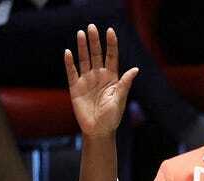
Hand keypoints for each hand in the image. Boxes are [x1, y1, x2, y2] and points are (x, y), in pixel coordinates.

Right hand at [64, 24, 138, 138]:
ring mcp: (87, 81)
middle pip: (97, 54)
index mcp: (112, 78)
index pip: (111, 56)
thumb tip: (135, 69)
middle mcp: (99, 76)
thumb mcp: (120, 99)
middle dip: (95, 41)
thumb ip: (125, 83)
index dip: (111, 44)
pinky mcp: (75, 87)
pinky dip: (70, 63)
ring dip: (82, 47)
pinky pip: (72, 72)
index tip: (110, 31)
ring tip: (81, 33)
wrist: (98, 131)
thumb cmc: (112, 117)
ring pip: (84, 60)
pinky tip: (68, 52)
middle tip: (91, 27)